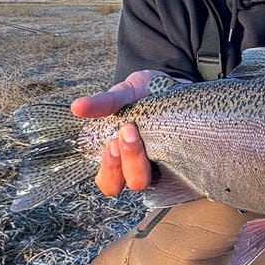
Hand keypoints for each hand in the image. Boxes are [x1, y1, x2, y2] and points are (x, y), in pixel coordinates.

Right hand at [70, 70, 189, 196]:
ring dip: (144, 159)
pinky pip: (186, 168)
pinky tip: (173, 140)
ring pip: (159, 178)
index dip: (109, 169)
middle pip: (135, 183)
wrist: (175, 81)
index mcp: (122, 159)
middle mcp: (143, 166)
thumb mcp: (123, 93)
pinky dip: (178, 156)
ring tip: (138, 133)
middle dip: (129, 160)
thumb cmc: (144, 93)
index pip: (110, 182)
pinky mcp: (188, 157)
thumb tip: (76, 107)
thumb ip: (103, 103)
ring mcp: (166, 163)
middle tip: (127, 132)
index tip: (112, 144)